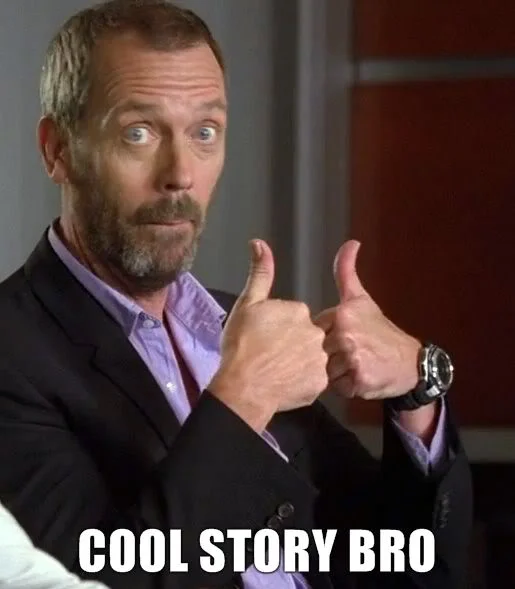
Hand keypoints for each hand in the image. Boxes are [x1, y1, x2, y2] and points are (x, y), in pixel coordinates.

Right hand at [208, 239, 328, 431]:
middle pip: (307, 335)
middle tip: (271, 355)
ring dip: (299, 363)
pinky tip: (285, 383)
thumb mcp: (246, 305)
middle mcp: (315, 332)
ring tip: (277, 371)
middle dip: (293, 343)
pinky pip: (313, 380)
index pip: (295, 316)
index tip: (266, 337)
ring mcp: (319, 360)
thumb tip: (259, 243)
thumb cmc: (241, 345)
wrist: (243, 386)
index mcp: (299, 311)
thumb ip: (259, 274)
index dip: (279, 327)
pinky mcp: (319, 384)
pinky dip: (302, 382)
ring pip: (312, 357)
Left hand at [314, 240, 420, 400]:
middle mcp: (345, 335)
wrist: (411, 363)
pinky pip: (337, 387)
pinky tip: (360, 377)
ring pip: (324, 371)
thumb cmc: (381, 331)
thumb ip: (346, 271)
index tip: (345, 336)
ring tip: (355, 364)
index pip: (314, 331)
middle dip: (329, 356)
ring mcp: (352, 358)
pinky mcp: (358, 380)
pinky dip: (346, 386)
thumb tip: (350, 242)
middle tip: (352, 353)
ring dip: (336, 372)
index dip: (326, 336)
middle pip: (316, 352)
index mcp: (342, 314)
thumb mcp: (362, 299)